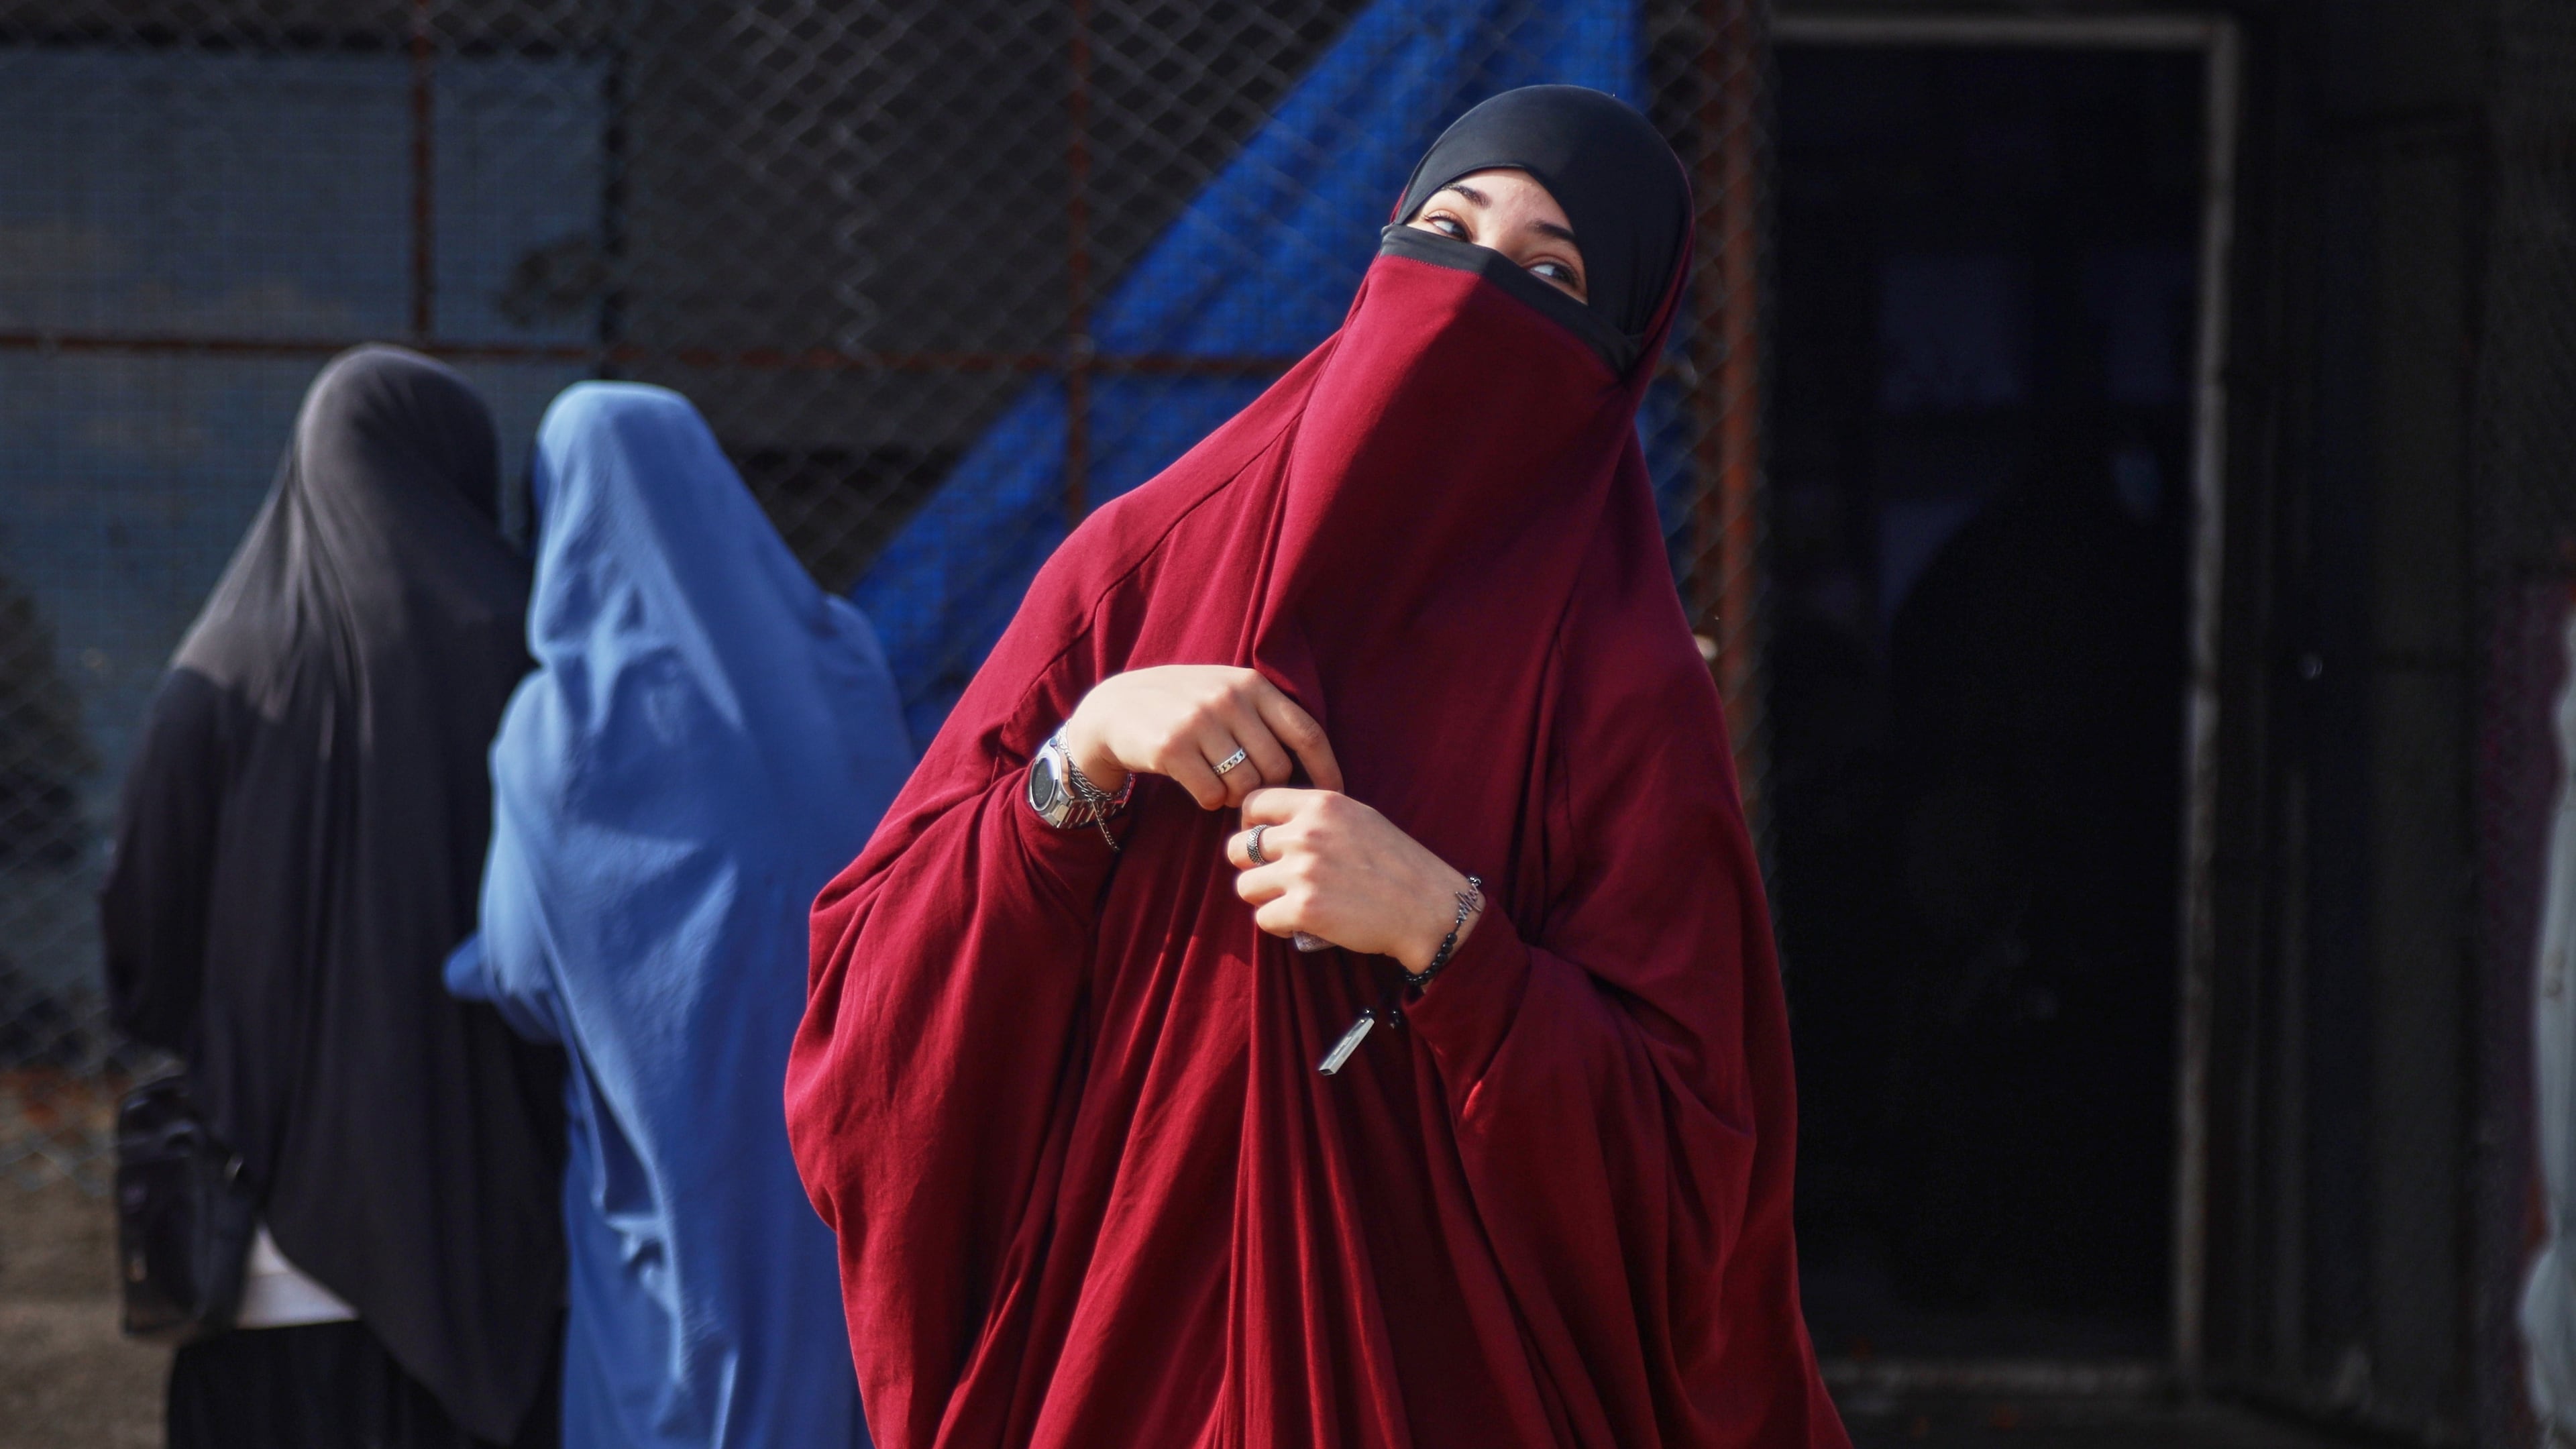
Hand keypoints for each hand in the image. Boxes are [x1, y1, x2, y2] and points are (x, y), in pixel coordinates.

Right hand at [1061, 666, 1342, 809]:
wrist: (1115, 707)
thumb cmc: (1183, 704)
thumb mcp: (1227, 690)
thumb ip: (1265, 712)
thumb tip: (1315, 758)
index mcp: (1252, 684)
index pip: (1307, 732)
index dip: (1326, 769)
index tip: (1335, 793)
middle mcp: (1229, 698)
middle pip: (1277, 768)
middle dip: (1266, 788)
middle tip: (1244, 785)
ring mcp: (1200, 722)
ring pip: (1245, 786)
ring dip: (1234, 796)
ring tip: (1217, 782)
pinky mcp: (1172, 748)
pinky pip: (1210, 795)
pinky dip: (1207, 800)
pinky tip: (1195, 785)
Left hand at [1226, 788, 1478, 972]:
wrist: (1428, 907)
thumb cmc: (1397, 865)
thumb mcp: (1359, 818)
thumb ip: (1316, 816)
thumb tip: (1273, 825)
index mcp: (1320, 805)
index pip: (1253, 803)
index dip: (1250, 825)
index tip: (1265, 843)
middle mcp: (1306, 834)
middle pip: (1237, 848)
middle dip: (1251, 866)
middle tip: (1276, 879)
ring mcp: (1302, 872)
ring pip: (1245, 886)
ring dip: (1264, 898)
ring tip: (1290, 903)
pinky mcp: (1303, 910)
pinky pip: (1262, 919)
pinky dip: (1278, 926)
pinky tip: (1302, 924)